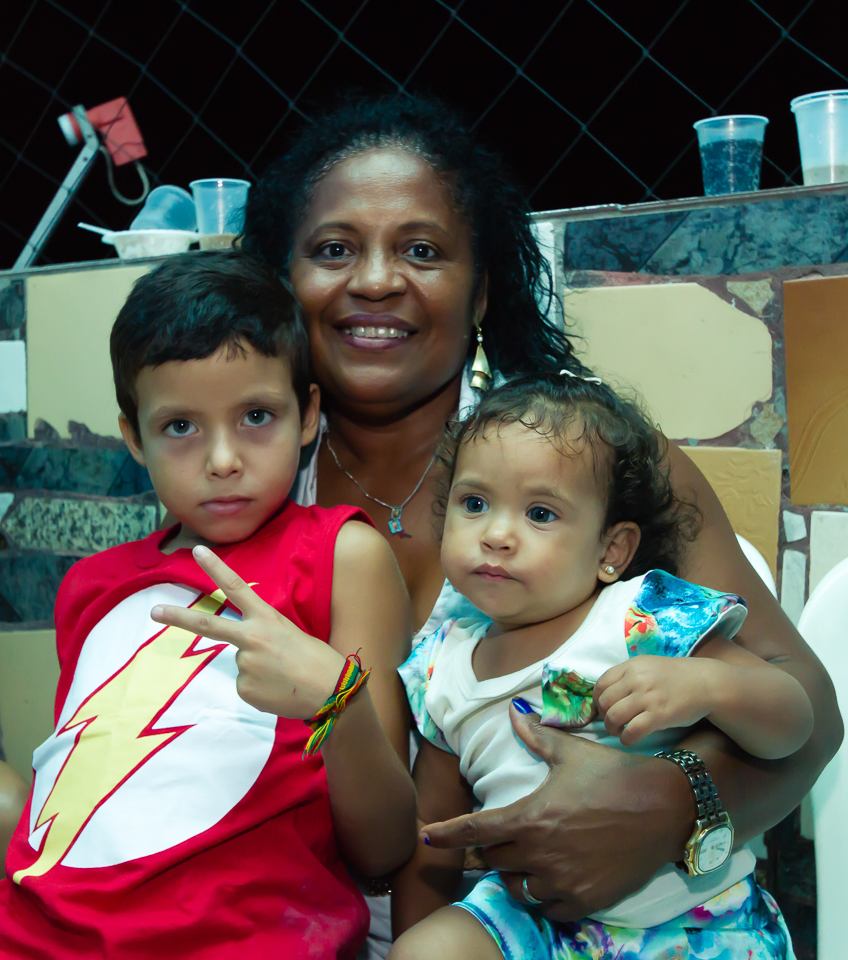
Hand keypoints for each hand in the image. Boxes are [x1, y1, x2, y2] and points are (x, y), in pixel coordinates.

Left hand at [150, 545, 343, 717]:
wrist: (331, 691)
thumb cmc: (318, 660)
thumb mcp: (290, 634)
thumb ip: (263, 634)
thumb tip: (245, 653)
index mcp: (267, 619)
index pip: (236, 587)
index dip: (216, 567)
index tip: (198, 550)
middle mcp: (251, 639)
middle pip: (208, 624)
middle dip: (178, 617)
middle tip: (154, 611)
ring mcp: (245, 665)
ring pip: (241, 663)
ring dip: (258, 669)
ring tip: (283, 676)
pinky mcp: (244, 689)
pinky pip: (245, 685)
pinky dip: (260, 688)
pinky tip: (278, 689)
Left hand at [420, 704, 689, 920]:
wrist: (665, 806)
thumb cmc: (614, 774)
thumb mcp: (571, 753)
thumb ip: (535, 737)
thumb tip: (513, 711)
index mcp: (531, 816)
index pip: (475, 830)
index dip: (447, 834)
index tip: (426, 836)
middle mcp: (541, 853)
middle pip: (494, 861)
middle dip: (491, 849)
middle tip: (501, 838)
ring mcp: (563, 880)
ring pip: (518, 889)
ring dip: (515, 875)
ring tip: (526, 858)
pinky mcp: (586, 900)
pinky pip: (548, 907)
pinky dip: (543, 896)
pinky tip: (551, 879)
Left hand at [594, 656, 715, 745]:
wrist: (705, 683)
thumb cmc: (676, 677)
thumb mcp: (649, 666)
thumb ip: (629, 676)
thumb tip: (607, 695)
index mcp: (632, 666)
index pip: (601, 683)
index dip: (597, 699)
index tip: (602, 708)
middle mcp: (637, 679)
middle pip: (604, 701)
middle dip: (603, 716)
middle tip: (611, 722)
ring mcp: (648, 697)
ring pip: (614, 716)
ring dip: (612, 728)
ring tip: (618, 732)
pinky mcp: (659, 715)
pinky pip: (632, 731)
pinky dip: (626, 739)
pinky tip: (629, 739)